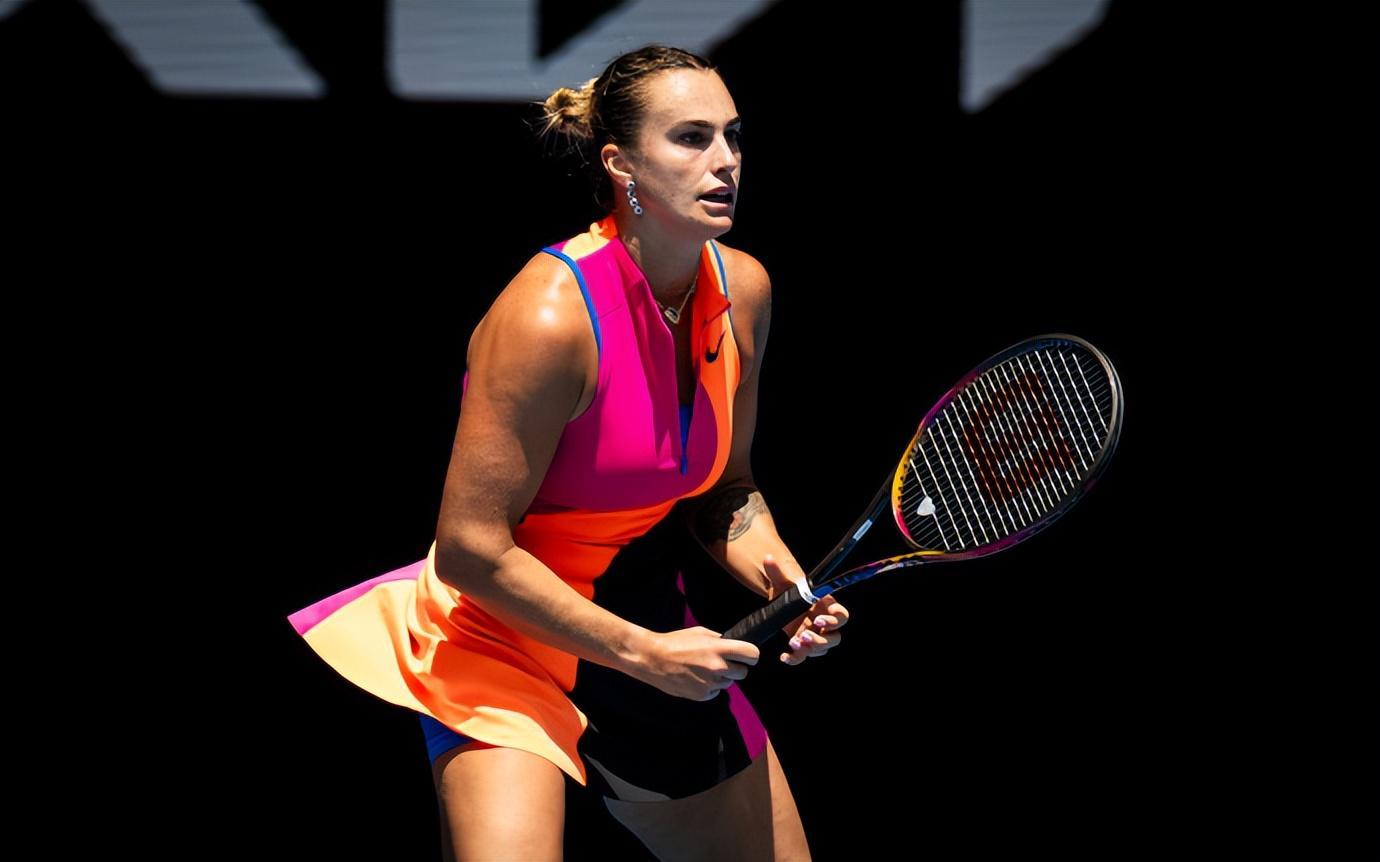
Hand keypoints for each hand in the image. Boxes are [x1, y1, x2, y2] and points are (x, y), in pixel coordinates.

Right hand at [627, 626, 760, 700]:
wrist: (652, 659)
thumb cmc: (674, 642)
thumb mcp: (700, 632)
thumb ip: (719, 639)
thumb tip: (731, 644)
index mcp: (719, 648)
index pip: (752, 654)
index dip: (751, 655)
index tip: (747, 655)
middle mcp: (718, 667)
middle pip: (743, 673)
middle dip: (737, 667)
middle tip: (724, 663)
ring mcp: (710, 683)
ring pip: (729, 683)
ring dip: (721, 677)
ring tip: (703, 669)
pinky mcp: (701, 695)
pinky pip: (715, 692)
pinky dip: (709, 686)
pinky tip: (696, 678)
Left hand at [766, 553, 849, 664]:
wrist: (780, 597)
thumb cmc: (788, 586)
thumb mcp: (782, 580)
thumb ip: (777, 571)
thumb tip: (768, 558)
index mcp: (826, 605)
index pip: (841, 616)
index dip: (834, 621)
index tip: (818, 621)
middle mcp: (824, 622)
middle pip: (834, 637)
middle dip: (821, 640)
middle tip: (804, 636)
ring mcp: (814, 634)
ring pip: (822, 649)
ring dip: (810, 649)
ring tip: (793, 643)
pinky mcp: (802, 643)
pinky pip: (804, 655)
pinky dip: (796, 659)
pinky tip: (784, 657)